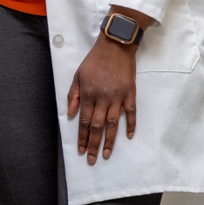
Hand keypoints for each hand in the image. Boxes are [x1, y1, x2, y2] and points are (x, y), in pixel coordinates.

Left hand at [67, 7, 149, 164]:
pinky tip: (128, 136)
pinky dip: (131, 125)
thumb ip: (73, 95)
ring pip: (113, 123)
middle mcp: (103, 97)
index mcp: (89, 93)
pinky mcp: (130, 93)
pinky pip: (131, 113)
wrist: (115, 45)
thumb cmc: (94, 59)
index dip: (82, 137)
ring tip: (106, 154)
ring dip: (109, 141)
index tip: (81, 150)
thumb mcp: (78, 74)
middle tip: (92, 160)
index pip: (84, 121)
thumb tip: (71, 115)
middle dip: (93, 145)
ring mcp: (118, 96)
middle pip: (97, 126)